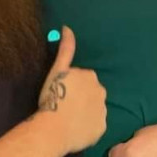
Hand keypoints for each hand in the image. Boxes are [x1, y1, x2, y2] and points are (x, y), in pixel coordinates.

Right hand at [38, 26, 106, 153]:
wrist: (54, 128)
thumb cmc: (53, 97)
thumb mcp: (57, 69)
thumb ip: (66, 48)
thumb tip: (68, 27)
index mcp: (91, 76)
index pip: (83, 79)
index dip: (71, 86)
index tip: (62, 93)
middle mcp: (101, 91)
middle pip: (91, 93)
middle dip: (81, 97)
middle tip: (65, 106)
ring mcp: (103, 111)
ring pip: (94, 109)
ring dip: (85, 111)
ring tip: (70, 118)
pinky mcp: (102, 128)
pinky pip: (95, 125)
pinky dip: (87, 126)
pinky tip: (76, 129)